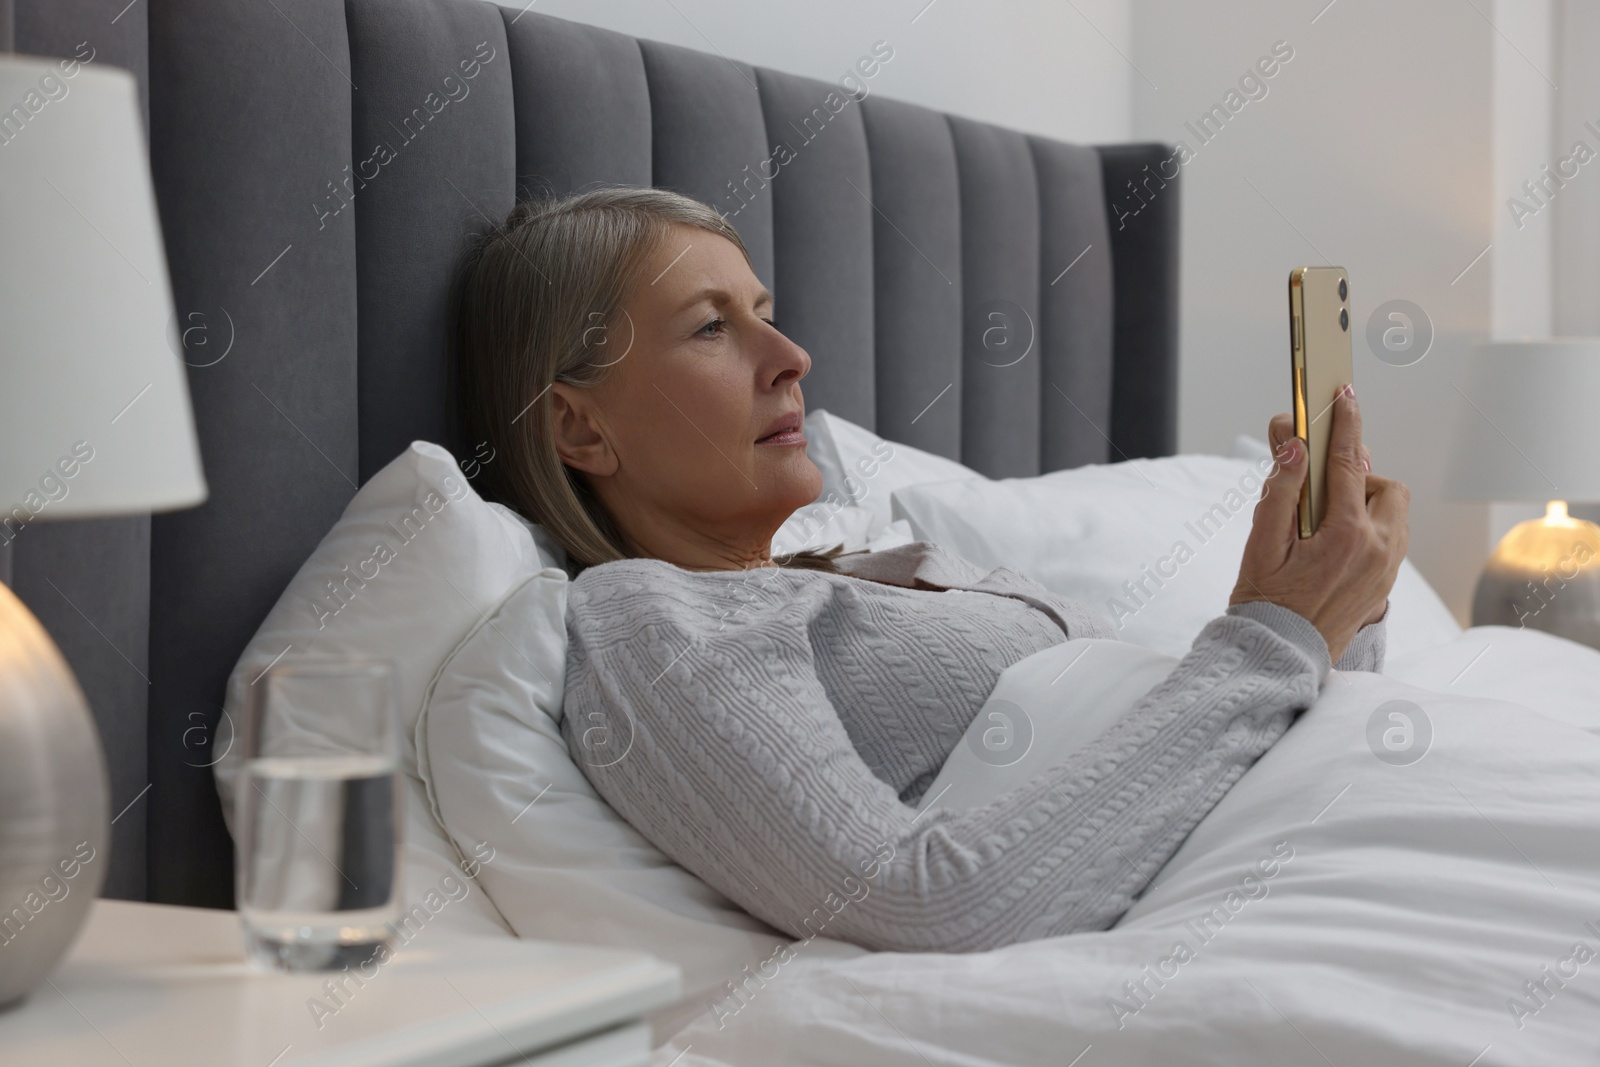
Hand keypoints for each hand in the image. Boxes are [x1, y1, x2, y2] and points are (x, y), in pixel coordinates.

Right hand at [1264, 410, 1385, 628]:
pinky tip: (1334, 542)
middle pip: (1384, 486)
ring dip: (1363, 503)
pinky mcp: (1387, 583)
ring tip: (1323, 521)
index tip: (1344, 396)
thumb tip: (1294, 448)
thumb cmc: (1265, 600)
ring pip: (1392, 512)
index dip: (1344, 424)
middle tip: (1319, 492)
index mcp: (1346, 535)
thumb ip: (1280, 491)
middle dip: (1357, 477)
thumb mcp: (1261, 543)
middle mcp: (1378, 549)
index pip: (1347, 463)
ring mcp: (1387, 568)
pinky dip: (1368, 526)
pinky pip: (1391, 538)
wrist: (1281, 654)